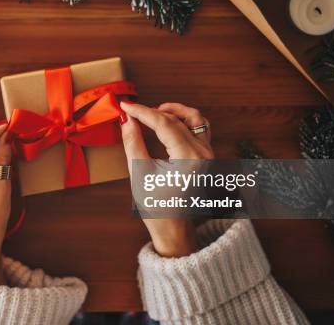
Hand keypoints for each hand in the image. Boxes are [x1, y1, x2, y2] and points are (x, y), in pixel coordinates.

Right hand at [120, 101, 214, 257]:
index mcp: (189, 158)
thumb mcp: (139, 173)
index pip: (163, 123)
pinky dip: (184, 119)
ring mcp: (209, 153)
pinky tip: (167, 121)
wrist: (174, 228)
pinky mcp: (207, 155)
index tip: (125, 105)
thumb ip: (133, 142)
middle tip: (131, 111)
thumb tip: (127, 119)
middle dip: (152, 112)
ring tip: (152, 112)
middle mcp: (203, 153)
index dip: (142, 112)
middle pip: (176, 119)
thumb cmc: (156, 206)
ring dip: (173, 111)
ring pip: (193, 118)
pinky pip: (200, 127)